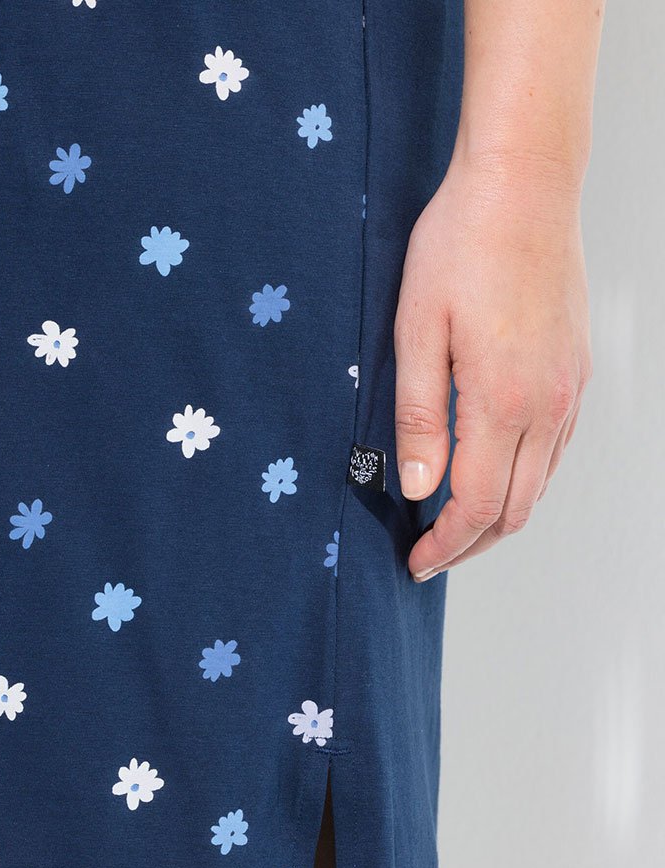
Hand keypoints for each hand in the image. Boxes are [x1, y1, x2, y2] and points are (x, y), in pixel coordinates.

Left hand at [394, 156, 592, 580]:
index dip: (444, 546)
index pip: (475, 506)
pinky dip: (523, 479)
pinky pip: (554, 450)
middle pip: (514, 510)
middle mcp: (547, 403)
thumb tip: (417, 489)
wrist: (524, 182)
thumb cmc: (461, 244)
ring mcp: (568, 388)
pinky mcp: (576, 370)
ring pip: (539, 485)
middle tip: (429, 555)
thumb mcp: (415, 332)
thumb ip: (417, 418)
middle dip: (470, 544)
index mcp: (503, 400)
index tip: (414, 562)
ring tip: (454, 524)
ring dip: (498, 516)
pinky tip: (491, 473)